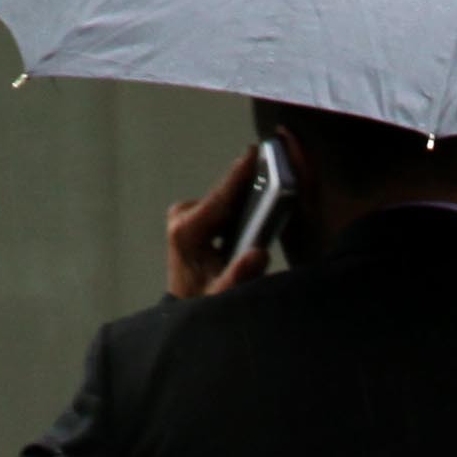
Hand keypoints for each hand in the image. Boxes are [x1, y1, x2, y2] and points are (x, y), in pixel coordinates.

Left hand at [166, 147, 271, 299]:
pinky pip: (225, 202)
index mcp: (186, 231)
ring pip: (227, 196)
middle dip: (251, 181)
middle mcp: (182, 217)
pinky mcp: (194, 214)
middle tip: (274, 159)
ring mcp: (186, 213)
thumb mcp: (221, 294)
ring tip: (272, 176)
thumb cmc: (202, 299)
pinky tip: (260, 196)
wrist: (187, 305)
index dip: (241, 174)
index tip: (255, 152)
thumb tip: (258, 254)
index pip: (221, 197)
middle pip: (226, 193)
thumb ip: (238, 276)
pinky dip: (242, 201)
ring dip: (248, 192)